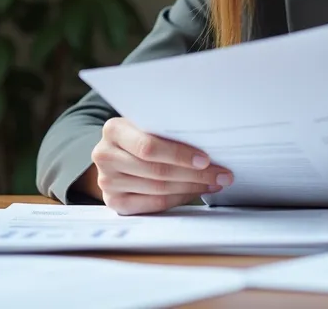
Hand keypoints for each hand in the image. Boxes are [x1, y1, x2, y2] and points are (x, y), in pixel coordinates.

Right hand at [90, 117, 233, 214]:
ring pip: (158, 189)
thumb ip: (167, 128)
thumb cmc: (140, 133)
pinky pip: (154, 204)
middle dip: (195, 174)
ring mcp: (107, 181)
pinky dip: (179, 199)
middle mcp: (105, 155)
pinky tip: (196, 191)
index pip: (149, 147)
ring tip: (214, 182)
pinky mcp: (114, 202)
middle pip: (157, 170)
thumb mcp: (147, 123)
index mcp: (113, 129)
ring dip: (192, 187)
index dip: (179, 155)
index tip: (206, 159)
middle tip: (222, 174)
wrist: (116, 152)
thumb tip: (210, 139)